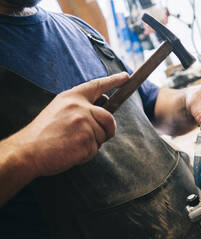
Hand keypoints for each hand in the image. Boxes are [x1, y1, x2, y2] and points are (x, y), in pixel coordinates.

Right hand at [11, 72, 128, 176]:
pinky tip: (71, 151)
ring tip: (72, 143)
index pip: (97, 86)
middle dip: (108, 129)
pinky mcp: (86, 140)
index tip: (125, 76)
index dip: (113, 81)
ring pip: (103, 135)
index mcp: (72, 97)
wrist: (28, 151)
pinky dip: (87, 154)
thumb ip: (79, 107)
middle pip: (109, 118)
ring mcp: (84, 123)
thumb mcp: (59, 110)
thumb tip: (103, 109)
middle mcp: (80, 107)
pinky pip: (96, 149)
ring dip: (93, 143)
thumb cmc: (43, 133)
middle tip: (96, 137)